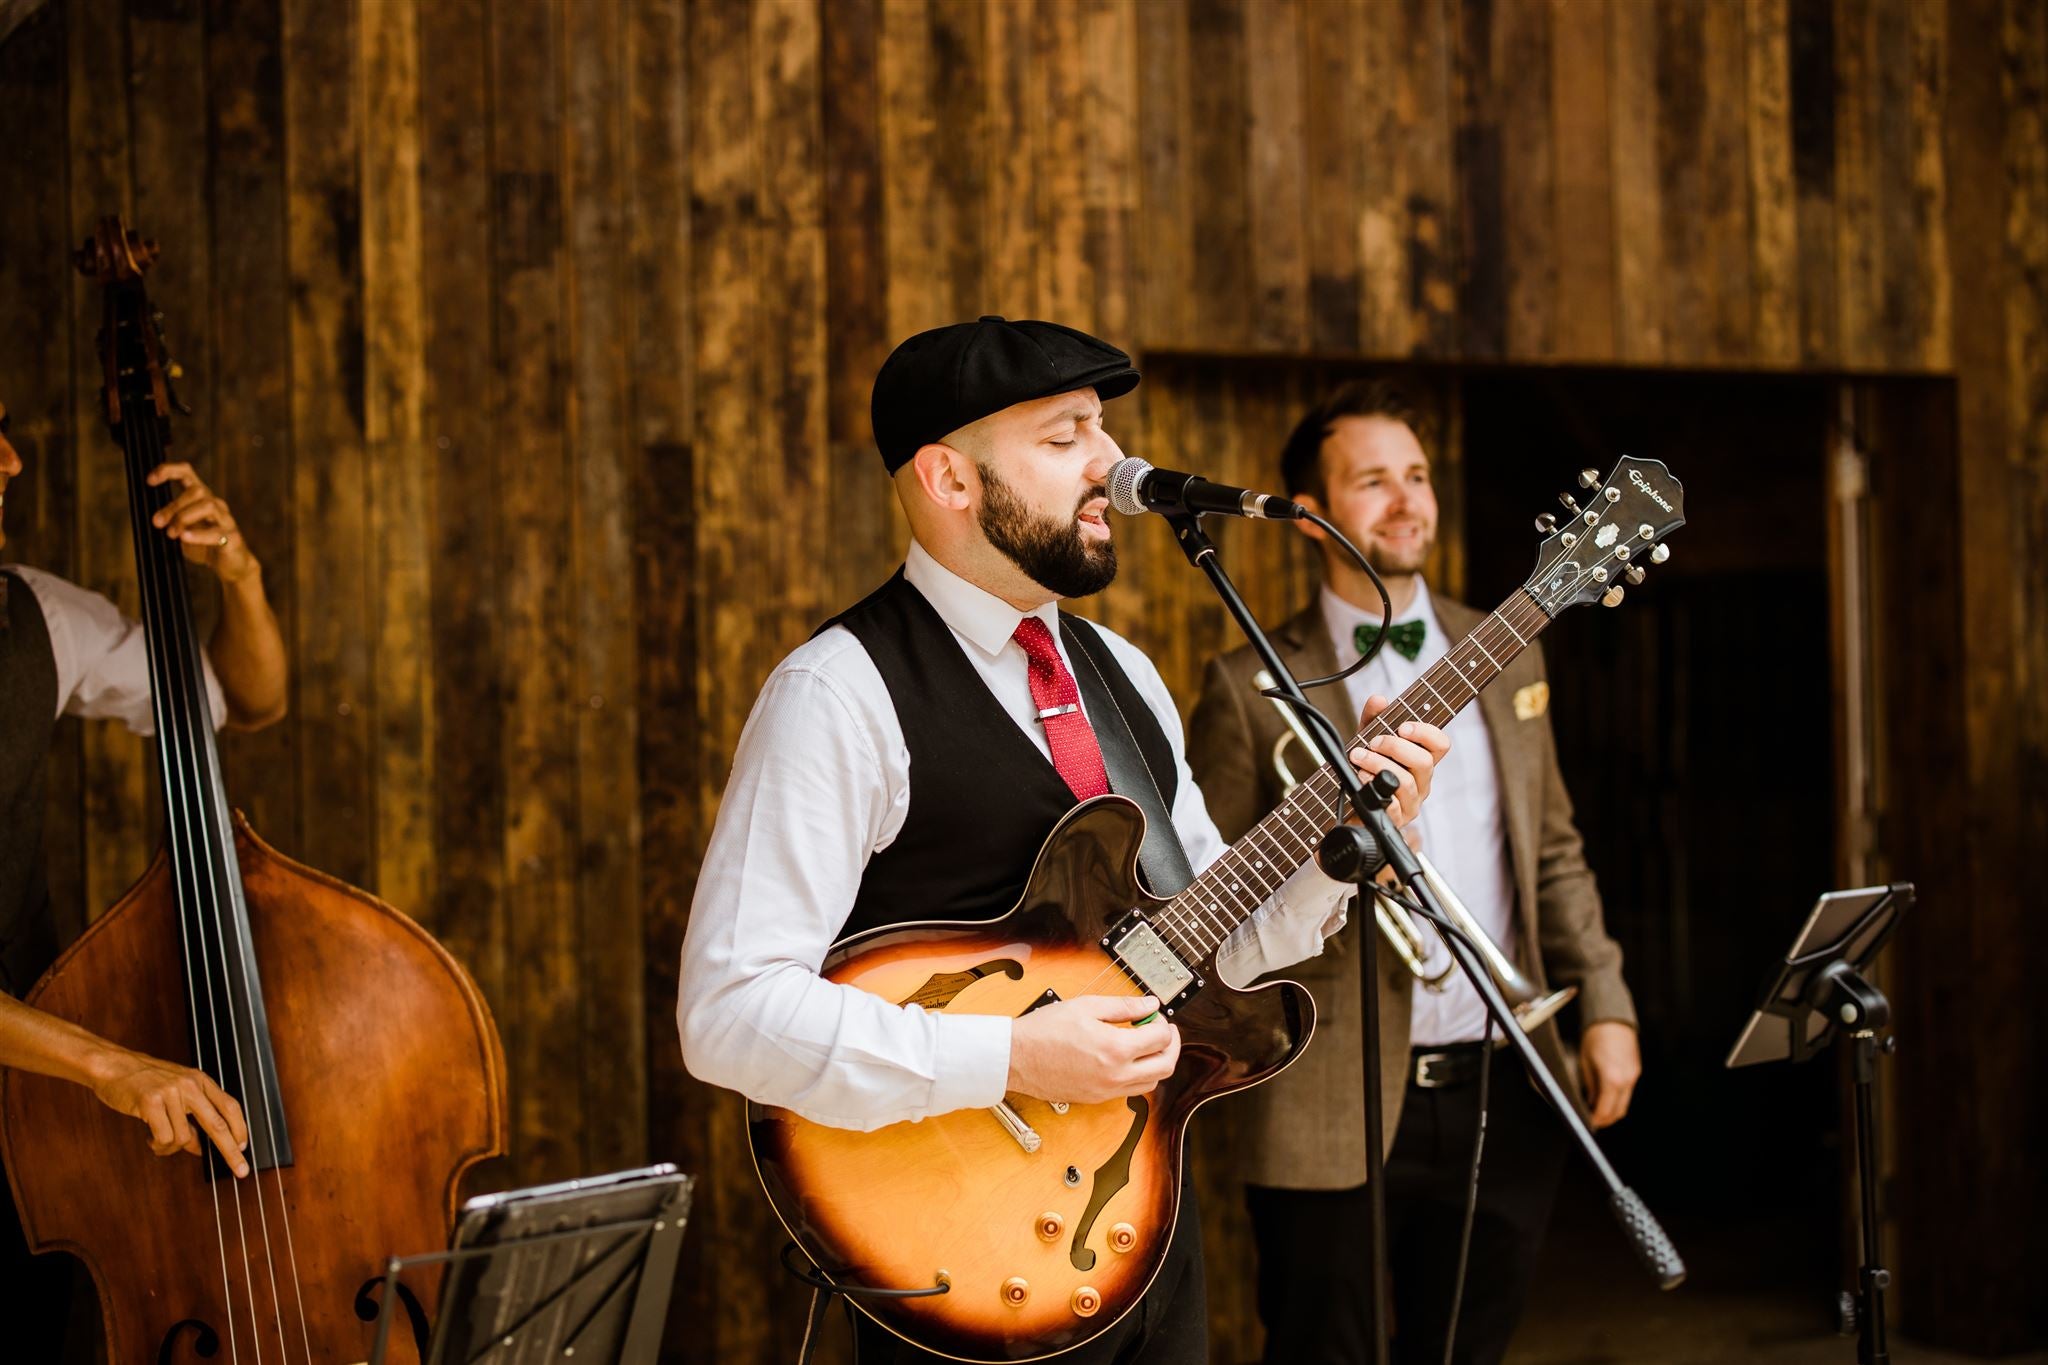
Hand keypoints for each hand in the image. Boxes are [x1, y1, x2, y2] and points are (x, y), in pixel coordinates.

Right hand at [89, 1047, 250, 1175]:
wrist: (113, 1065)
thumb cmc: (144, 1080)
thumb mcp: (176, 1090)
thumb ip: (192, 1113)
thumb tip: (202, 1146)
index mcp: (200, 1080)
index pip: (229, 1106)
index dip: (240, 1128)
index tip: (244, 1147)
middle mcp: (190, 1085)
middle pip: (218, 1124)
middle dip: (230, 1151)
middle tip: (240, 1170)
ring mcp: (171, 1093)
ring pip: (185, 1137)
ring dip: (173, 1148)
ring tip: (160, 1140)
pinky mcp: (150, 1103)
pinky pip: (164, 1138)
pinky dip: (159, 1146)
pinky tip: (150, 1137)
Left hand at [147, 462, 259, 583]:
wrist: (232, 567)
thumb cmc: (204, 546)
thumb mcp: (181, 530)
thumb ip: (168, 522)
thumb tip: (150, 518)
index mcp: (201, 499)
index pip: (187, 473)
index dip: (168, 471)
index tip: (149, 481)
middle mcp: (216, 505)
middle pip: (197, 491)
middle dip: (173, 505)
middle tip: (157, 523)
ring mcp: (226, 521)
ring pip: (208, 506)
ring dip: (184, 517)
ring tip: (171, 534)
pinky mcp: (232, 538)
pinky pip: (216, 532)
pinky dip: (198, 535)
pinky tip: (184, 538)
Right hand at [1006, 995, 1180, 1104]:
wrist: (1016, 1057)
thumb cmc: (1044, 1030)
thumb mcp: (1087, 1006)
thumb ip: (1124, 1006)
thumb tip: (1149, 1004)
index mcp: (1115, 1049)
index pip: (1160, 1039)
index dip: (1163, 1023)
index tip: (1155, 1014)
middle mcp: (1115, 1075)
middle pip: (1165, 1066)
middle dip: (1171, 1046)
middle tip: (1163, 1031)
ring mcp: (1107, 1091)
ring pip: (1151, 1083)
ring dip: (1156, 1063)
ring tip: (1145, 1045)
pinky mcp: (1096, 1099)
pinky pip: (1130, 1091)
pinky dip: (1138, 1075)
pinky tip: (1126, 1059)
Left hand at [1347, 693, 1450, 827]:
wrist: (1348, 805)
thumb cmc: (1365, 771)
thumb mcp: (1368, 741)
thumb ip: (1373, 720)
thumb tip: (1378, 700)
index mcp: (1421, 761)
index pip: (1440, 745)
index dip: (1426, 733)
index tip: (1403, 727)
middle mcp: (1421, 783)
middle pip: (1424, 762)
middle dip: (1395, 747)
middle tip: (1373, 742)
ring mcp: (1410, 803)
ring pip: (1405, 782)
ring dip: (1378, 765)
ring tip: (1358, 758)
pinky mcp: (1395, 820)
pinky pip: (1391, 805)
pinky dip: (1373, 787)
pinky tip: (1360, 779)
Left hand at [1580, 1020, 1640, 1128]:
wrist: (1612, 1018)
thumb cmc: (1594, 1038)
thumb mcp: (1585, 1063)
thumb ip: (1590, 1087)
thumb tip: (1590, 1104)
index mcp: (1611, 1079)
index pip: (1605, 1110)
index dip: (1595, 1120)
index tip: (1586, 1123)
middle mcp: (1626, 1080)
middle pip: (1618, 1111)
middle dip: (1605, 1119)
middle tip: (1591, 1120)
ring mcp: (1633, 1076)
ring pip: (1624, 1103)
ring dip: (1612, 1110)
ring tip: (1597, 1110)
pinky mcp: (1636, 1071)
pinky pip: (1627, 1092)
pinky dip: (1617, 1098)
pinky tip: (1605, 1096)